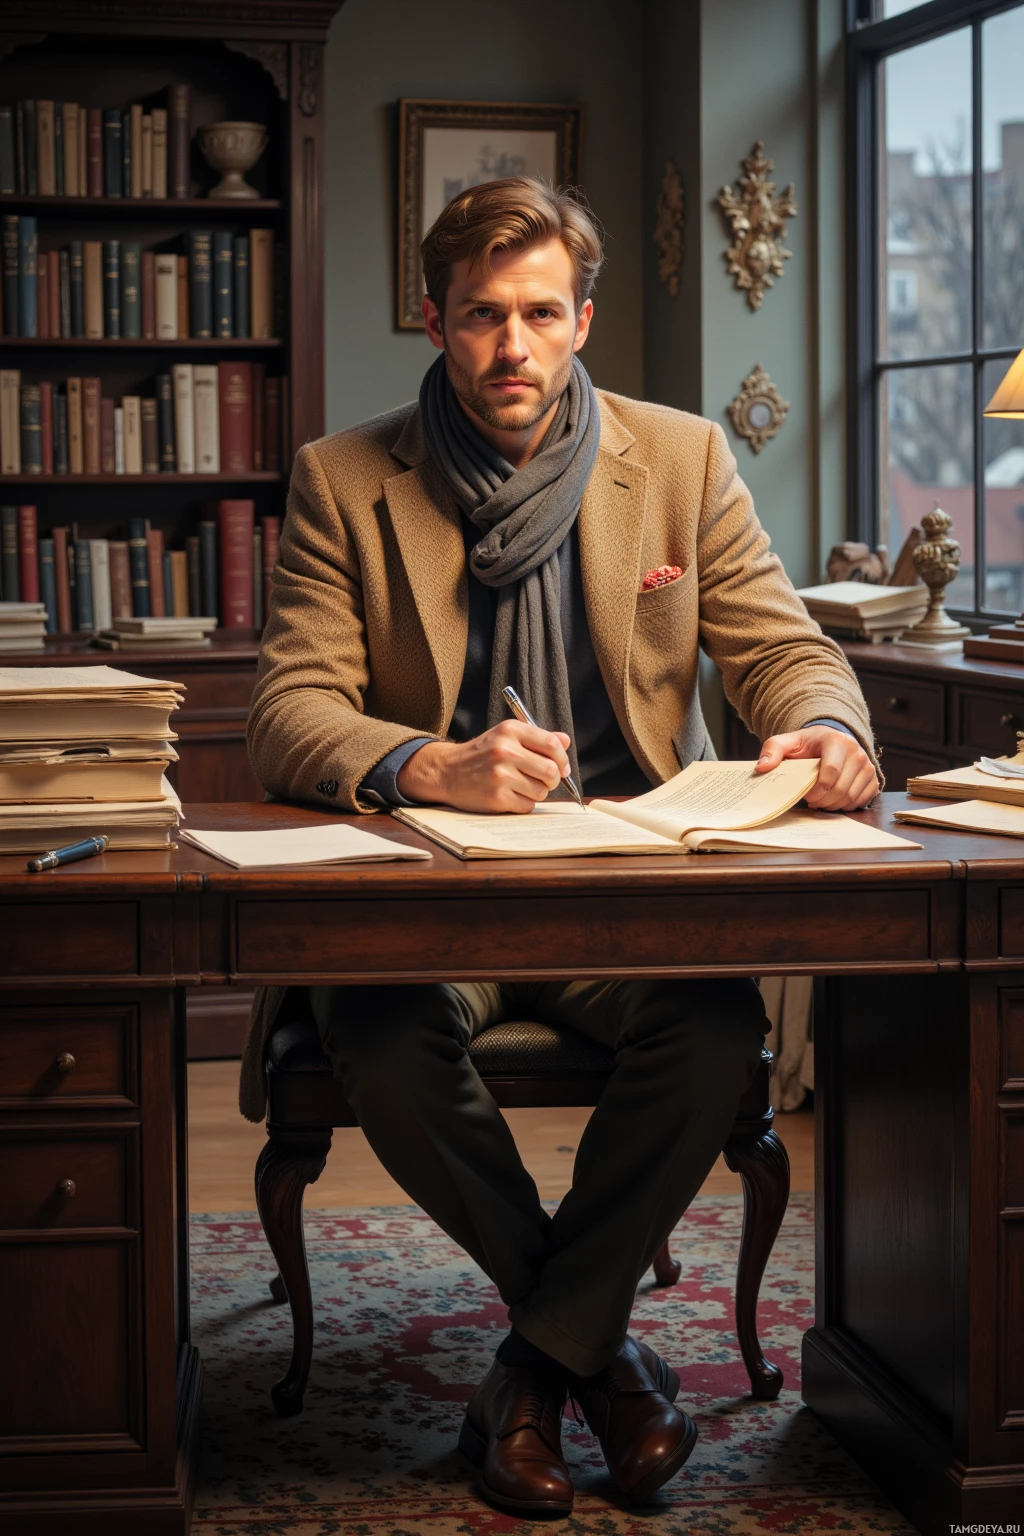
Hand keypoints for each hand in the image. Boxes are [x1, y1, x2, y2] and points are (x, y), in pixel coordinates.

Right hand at [396, 720, 572, 812]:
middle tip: (545, 780)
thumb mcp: (505, 737)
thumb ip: (536, 738)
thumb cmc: (481, 754)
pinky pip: (528, 806)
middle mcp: (505, 751)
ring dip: (537, 792)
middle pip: (551, 771)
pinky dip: (524, 804)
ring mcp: (500, 775)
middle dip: (553, 779)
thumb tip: (565, 742)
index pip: (552, 744)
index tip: (561, 767)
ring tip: (521, 787)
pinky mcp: (497, 797)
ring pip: (541, 791)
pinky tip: (510, 796)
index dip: (562, 758)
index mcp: (510, 731)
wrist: (447, 772)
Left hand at [755, 725, 878, 810]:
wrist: (830, 740)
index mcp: (836, 741)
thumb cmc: (807, 745)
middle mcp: (857, 752)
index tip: (806, 795)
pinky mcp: (873, 778)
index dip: (817, 789)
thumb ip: (772, 750)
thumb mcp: (787, 742)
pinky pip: (862, 800)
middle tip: (811, 802)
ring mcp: (867, 766)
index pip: (831, 771)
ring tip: (821, 801)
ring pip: (851, 797)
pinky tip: (834, 801)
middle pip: (841, 788)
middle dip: (823, 801)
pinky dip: (846, 806)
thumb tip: (762, 767)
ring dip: (833, 805)